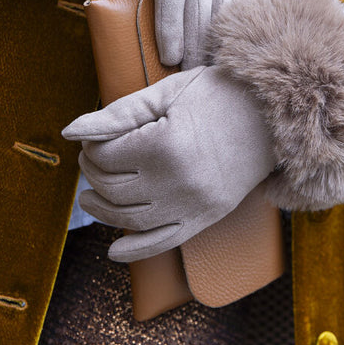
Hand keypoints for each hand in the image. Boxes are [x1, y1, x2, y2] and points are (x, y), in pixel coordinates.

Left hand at [61, 66, 273, 261]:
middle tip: (90, 159)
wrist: (273, 116)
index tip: (92, 137)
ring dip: (103, 210)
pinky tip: (115, 250)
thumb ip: (117, 114)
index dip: (91, 147)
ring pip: (130, 219)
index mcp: (164, 145)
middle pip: (112, 188)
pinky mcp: (206, 218)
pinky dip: (135, 251)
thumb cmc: (218, 95)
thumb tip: (70, 132)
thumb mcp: (166, 93)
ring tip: (90, 196)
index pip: (105, 157)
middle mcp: (176, 181)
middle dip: (93, 174)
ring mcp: (193, 204)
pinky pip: (163, 243)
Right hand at [102, 0, 249, 68]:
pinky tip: (169, 54)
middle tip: (213, 75)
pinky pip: (172, 0)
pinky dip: (171, 31)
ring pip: (198, 7)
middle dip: (215, 44)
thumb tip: (201, 2)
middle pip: (221, 5)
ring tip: (189, 74)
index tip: (232, 55)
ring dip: (193, 46)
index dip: (236, 27)